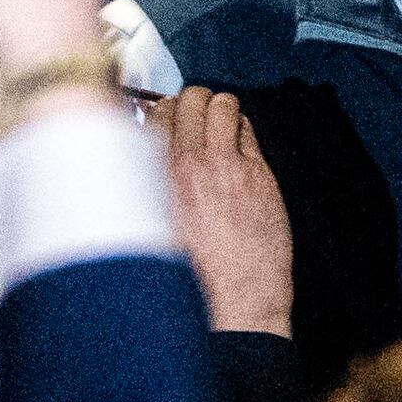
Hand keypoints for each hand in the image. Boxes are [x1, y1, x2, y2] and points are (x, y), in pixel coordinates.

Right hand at [146, 87, 294, 335]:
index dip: (165, 110)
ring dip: (222, 108)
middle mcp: (185, 163)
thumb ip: (147, 183)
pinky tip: (239, 146)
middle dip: (194, 102)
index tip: (169, 117)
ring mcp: (225, 166)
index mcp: (151, 175)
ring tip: (221, 125)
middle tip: (198, 116)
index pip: (154, 113)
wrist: (231, 301)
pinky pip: (247, 130)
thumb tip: (144, 154)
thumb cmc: (189, 272)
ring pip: (222, 105)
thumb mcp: (151, 224)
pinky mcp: (258, 175)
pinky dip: (242, 129)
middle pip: (188, 99)